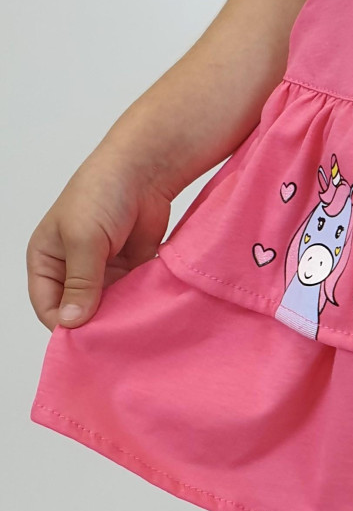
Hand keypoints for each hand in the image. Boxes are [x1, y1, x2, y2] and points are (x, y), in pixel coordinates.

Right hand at [26, 148, 172, 330]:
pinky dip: (138, 305)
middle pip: (78, 311)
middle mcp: (71, 269)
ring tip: (133, 328)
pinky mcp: (130, 269)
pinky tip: (148, 313)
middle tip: (114, 340)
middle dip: (94, 325)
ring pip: (107, 307)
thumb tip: (70, 323)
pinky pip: (131, 297)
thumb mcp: (84, 239)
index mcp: (46, 260)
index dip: (64, 325)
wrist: (145, 170)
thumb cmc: (102, 193)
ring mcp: (102, 270)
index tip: (87, 340)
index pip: (47, 306)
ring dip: (119, 317)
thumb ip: (80, 282)